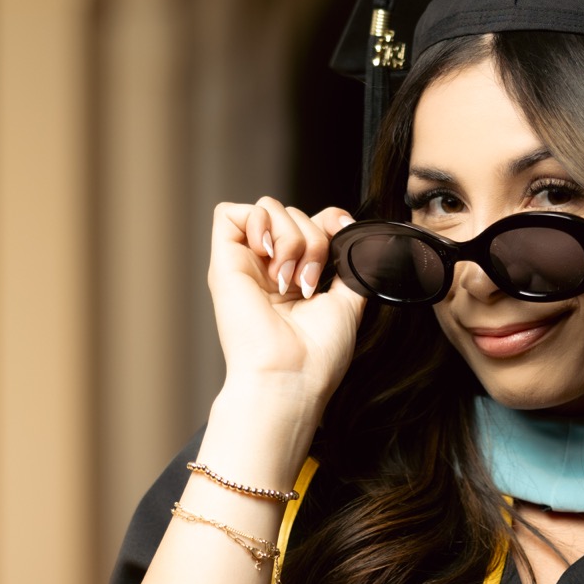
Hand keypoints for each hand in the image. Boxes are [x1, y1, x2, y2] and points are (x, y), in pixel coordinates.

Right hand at [207, 198, 364, 433]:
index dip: (328, 219)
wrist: (291, 376)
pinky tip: (268, 255)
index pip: (309, 222)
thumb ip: (352, 267)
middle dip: (313, 241)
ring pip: (268, 208)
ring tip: (289, 281)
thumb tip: (361, 236)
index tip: (343, 235)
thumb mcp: (348, 303)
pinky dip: (257, 223)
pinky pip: (229, 212)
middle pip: (293, 212)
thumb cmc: (317, 354)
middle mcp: (268, 267)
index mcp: (295, 276)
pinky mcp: (223, 261)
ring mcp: (245, 263)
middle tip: (309, 284)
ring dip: (290, 238)